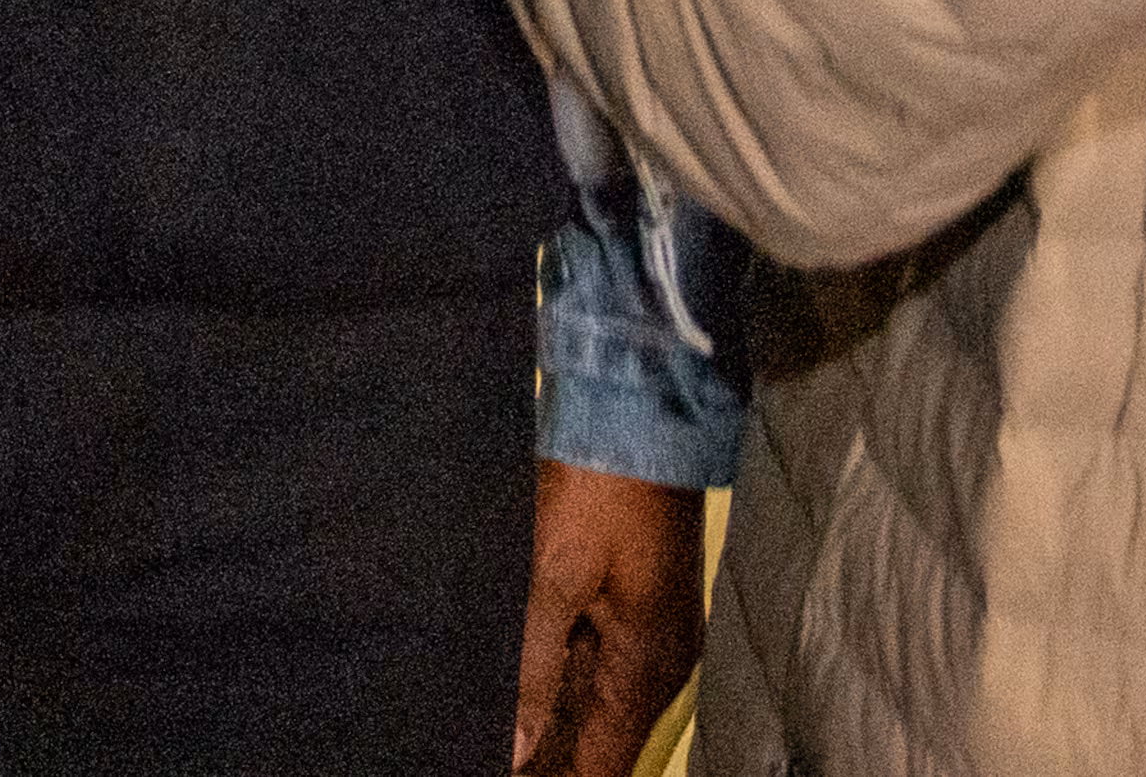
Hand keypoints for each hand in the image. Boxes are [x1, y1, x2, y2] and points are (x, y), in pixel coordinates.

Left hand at [514, 464, 702, 775]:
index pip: (602, 768)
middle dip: (546, 756)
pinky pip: (594, 661)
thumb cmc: (599, 487)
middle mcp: (657, 662)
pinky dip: (557, 676)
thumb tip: (515, 753)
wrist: (642, 405)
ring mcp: (649, 630)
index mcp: (647, 668)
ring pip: (593, 701)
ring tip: (489, 731)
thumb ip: (533, 669)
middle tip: (487, 753)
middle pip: (598, 741)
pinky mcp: (633, 601)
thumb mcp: (554, 575)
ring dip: (547, 718)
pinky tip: (513, 684)